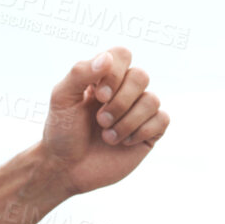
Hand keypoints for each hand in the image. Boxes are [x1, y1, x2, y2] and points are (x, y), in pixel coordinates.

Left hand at [41, 46, 169, 195]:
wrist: (67, 168)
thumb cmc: (62, 131)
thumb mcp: (62, 98)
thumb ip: (80, 73)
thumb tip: (107, 58)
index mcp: (104, 77)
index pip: (122, 55)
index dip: (115, 73)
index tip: (98, 95)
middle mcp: (124, 91)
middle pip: (141, 76)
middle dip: (120, 101)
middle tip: (100, 120)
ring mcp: (138, 111)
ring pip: (152, 100)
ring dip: (127, 121)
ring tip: (108, 136)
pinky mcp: (149, 133)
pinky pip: (162, 119)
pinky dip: (141, 131)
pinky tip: (123, 142)